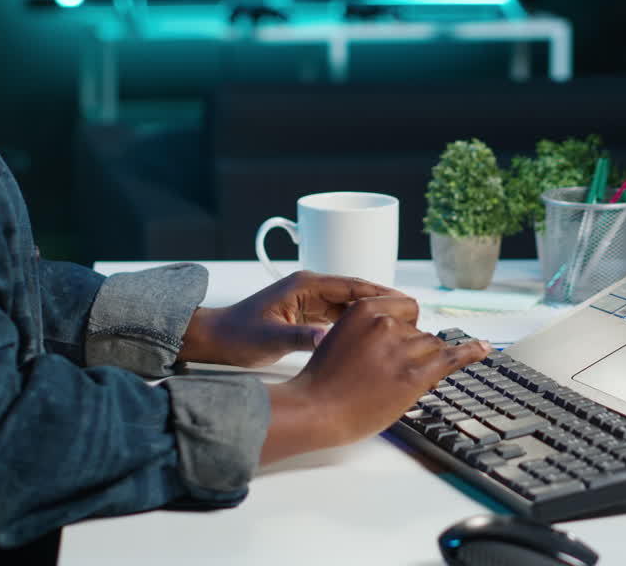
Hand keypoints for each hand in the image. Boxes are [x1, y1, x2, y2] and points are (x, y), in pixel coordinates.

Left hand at [178, 271, 403, 368]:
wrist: (213, 339)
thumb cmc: (236, 336)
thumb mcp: (270, 340)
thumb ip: (301, 338)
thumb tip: (329, 338)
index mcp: (304, 285)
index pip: (351, 285)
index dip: (380, 293)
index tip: (405, 302)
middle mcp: (309, 287)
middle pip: (354, 291)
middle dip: (382, 303)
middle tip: (412, 316)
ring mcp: (307, 299)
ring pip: (348, 304)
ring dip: (370, 313)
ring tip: (398, 327)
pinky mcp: (304, 312)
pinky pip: (336, 315)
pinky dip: (354, 323)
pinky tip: (370, 335)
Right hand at [260, 295, 490, 462]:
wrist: (315, 409)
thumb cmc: (324, 381)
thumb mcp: (341, 338)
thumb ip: (370, 331)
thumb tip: (402, 337)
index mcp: (365, 310)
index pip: (408, 307)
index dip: (409, 326)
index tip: (407, 340)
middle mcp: (386, 323)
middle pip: (420, 332)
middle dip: (414, 351)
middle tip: (390, 375)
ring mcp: (402, 349)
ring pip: (432, 349)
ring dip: (424, 364)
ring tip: (396, 384)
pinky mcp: (414, 375)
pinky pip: (451, 359)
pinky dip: (471, 353)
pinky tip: (483, 349)